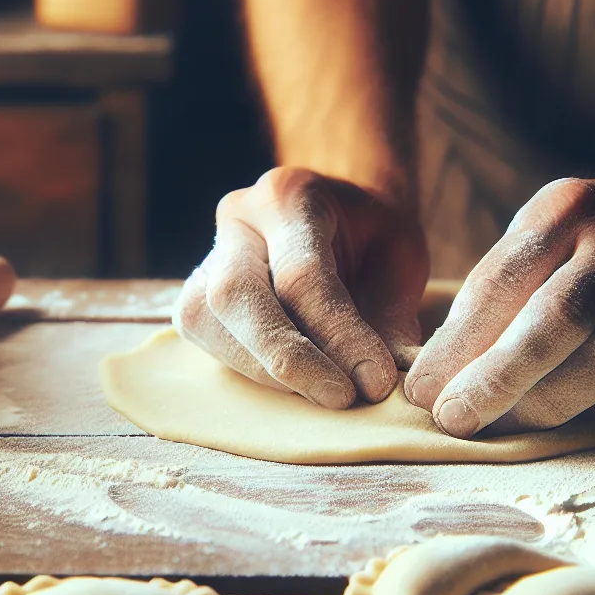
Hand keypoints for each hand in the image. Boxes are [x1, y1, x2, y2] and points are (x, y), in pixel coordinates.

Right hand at [174, 167, 429, 408]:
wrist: (336, 216)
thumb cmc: (370, 235)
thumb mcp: (398, 257)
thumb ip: (393, 315)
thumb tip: (399, 377)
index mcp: (289, 195)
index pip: (302, 274)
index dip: (338, 334)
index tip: (375, 381)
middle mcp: (236, 219)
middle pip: (236, 293)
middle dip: (286, 356)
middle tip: (340, 398)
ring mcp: (206, 256)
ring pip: (208, 320)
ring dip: (265, 370)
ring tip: (323, 394)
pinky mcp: (195, 296)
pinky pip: (206, 338)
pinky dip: (249, 369)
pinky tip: (293, 384)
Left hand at [404, 178, 594, 436]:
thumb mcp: (544, 234)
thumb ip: (496, 292)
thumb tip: (435, 370)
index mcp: (566, 208)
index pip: (501, 282)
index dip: (457, 344)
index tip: (421, 390)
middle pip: (556, 321)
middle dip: (497, 379)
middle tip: (453, 418)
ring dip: (544, 403)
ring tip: (498, 425)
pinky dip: (592, 406)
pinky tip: (554, 416)